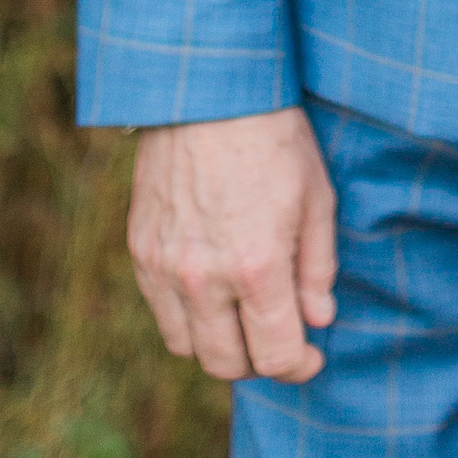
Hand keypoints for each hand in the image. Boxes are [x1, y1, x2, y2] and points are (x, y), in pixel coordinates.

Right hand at [128, 106, 337, 383]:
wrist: (208, 92)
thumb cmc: (274, 139)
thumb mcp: (316, 198)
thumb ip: (317, 268)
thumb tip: (317, 320)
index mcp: (257, 267)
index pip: (274, 356)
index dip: (298, 366)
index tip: (310, 357)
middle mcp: (204, 279)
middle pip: (226, 365)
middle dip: (259, 362)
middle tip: (279, 341)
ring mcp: (164, 268)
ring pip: (188, 347)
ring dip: (219, 344)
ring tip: (244, 318)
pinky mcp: (140, 252)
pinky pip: (161, 313)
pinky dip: (187, 317)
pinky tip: (212, 292)